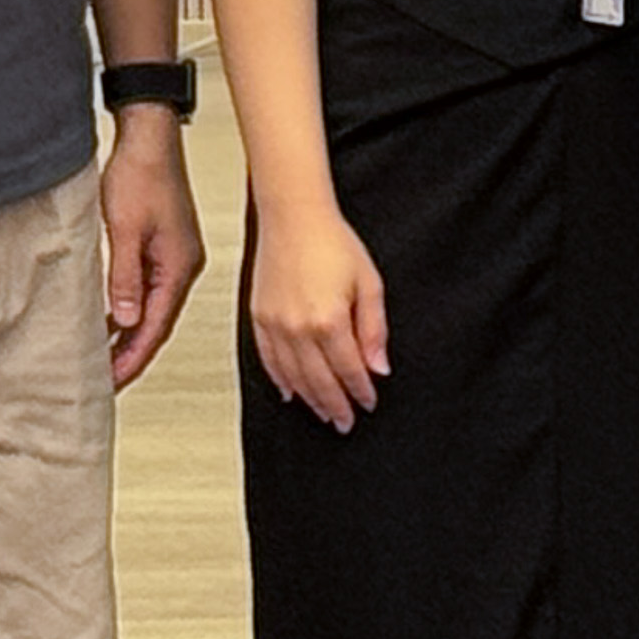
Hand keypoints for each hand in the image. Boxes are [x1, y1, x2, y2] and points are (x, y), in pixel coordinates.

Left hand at [101, 109, 205, 390]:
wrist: (149, 136)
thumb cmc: (141, 174)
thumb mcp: (125, 229)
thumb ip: (125, 277)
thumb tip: (126, 320)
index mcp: (178, 266)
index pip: (155, 327)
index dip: (132, 358)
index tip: (111, 382)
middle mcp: (182, 265)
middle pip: (158, 323)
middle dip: (132, 353)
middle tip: (105, 381)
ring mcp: (175, 256)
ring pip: (153, 308)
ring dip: (131, 333)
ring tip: (104, 358)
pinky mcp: (165, 246)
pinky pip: (149, 289)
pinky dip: (131, 309)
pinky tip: (112, 319)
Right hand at [247, 186, 392, 430]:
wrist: (294, 217)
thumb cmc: (333, 243)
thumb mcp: (369, 283)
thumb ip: (374, 329)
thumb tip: (378, 367)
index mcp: (329, 321)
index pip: (349, 370)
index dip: (360, 391)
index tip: (368, 402)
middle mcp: (298, 329)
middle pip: (320, 381)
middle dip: (336, 405)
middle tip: (346, 422)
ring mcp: (275, 326)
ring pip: (294, 377)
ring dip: (311, 399)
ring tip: (324, 414)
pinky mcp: (259, 319)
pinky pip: (270, 361)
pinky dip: (281, 381)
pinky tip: (291, 393)